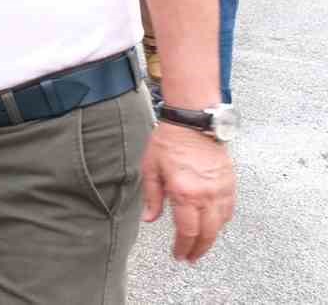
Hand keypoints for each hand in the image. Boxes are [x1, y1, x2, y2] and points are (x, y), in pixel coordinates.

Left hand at [141, 121, 235, 262]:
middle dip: (199, 250)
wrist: (193, 122)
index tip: (179, 255)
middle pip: (207, 234)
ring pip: (221, 225)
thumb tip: (150, 219)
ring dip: (211, 239)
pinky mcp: (230, 184)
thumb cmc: (169, 142)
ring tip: (201, 246)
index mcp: (184, 193)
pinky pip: (229, 210)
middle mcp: (206, 195)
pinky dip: (222, 222)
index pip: (187, 231)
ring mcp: (221, 190)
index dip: (183, 247)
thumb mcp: (151, 169)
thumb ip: (152, 197)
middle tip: (190, 258)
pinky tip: (213, 225)